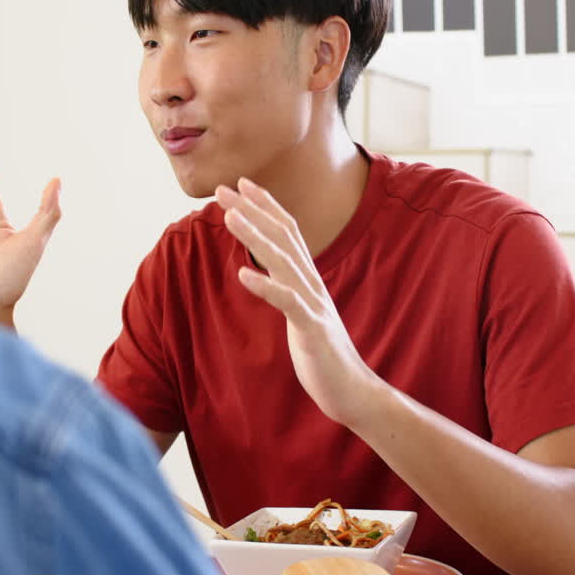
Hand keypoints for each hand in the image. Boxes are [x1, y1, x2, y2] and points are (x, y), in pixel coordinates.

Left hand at [215, 178, 382, 425]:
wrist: (351, 390)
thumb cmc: (322, 354)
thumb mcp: (301, 313)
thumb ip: (287, 289)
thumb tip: (266, 271)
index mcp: (308, 279)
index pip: (287, 231)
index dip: (265, 205)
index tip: (240, 185)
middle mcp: (312, 283)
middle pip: (282, 236)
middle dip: (252, 209)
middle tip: (223, 188)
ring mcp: (313, 303)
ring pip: (282, 261)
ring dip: (255, 236)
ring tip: (229, 216)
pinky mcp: (312, 328)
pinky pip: (287, 302)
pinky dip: (265, 286)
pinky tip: (242, 274)